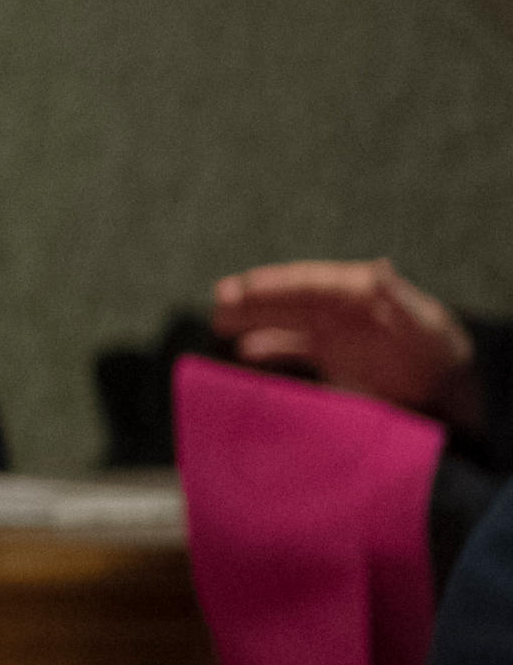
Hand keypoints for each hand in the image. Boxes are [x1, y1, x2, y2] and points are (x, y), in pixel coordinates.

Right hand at [212, 259, 475, 423]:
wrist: (445, 393)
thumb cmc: (441, 356)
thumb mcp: (427, 326)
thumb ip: (402, 300)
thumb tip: (380, 271)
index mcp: (360, 291)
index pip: (310, 281)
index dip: (276, 282)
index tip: (245, 286)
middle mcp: (341, 307)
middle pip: (290, 296)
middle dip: (254, 297)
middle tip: (220, 299)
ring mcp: (333, 331)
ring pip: (284, 318)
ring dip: (252, 318)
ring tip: (219, 321)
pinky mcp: (330, 356)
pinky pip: (291, 346)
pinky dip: (267, 347)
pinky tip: (245, 352)